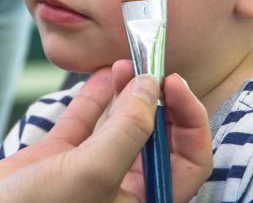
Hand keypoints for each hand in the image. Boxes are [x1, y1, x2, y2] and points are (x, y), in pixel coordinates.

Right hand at [0, 60, 211, 202]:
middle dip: (155, 100)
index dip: (190, 120)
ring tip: (125, 64)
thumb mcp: (93, 173)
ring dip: (126, 92)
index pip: (189, 160)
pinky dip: (95, 97)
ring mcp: (91, 168)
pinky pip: (86, 121)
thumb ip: (128, 129)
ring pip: (120, 124)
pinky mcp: (62, 156)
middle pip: (156, 136)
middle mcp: (123, 186)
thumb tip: (151, 86)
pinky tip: (102, 74)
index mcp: (143, 201)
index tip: (173, 83)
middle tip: (149, 68)